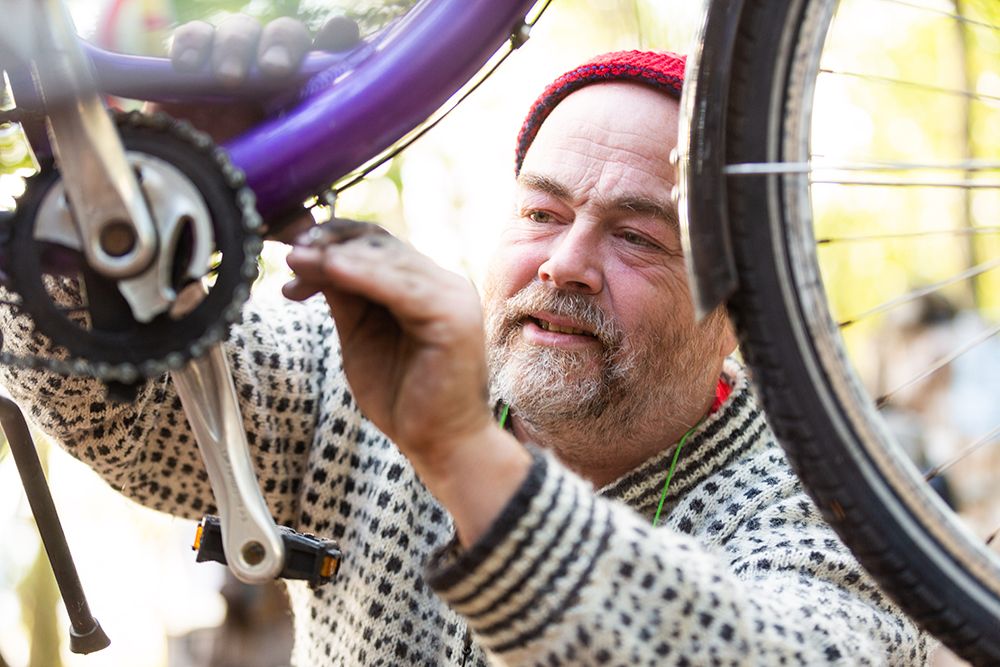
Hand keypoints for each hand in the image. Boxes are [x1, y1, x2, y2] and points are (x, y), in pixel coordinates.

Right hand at [155, 14, 361, 239]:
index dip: (338, 38)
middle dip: (284, 43)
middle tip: (277, 70)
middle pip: (286, 36)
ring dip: (238, 46)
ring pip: (241, 31)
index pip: (327, 55)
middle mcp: (268, 77)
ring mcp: (229, 68)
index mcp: (299, 99)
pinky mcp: (187, 70)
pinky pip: (191, 39)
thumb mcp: (269, 205)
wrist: (180, 192)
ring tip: (230, 77)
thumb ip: (293, 217)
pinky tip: (190, 65)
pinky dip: (192, 44)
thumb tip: (309, 234)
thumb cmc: (237, 189)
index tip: (342, 34)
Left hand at [283, 219, 493, 463]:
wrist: (440, 445)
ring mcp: (452, 298)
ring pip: (389, 260)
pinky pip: (402, 287)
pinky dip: (365, 275)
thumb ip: (345, 298)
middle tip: (291, 253)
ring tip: (298, 260)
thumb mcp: (360, 336)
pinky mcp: (453, 317)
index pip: (377, 246)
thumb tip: (309, 261)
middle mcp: (443, 284)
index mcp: (425, 286)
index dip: (333, 242)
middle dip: (330, 245)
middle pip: (381, 245)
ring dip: (338, 257)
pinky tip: (332, 271)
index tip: (294, 253)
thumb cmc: (402, 398)